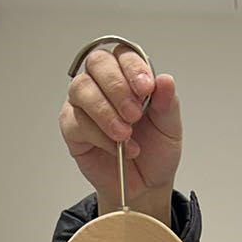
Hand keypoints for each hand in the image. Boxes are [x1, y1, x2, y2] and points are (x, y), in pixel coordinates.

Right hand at [59, 46, 182, 221]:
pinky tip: (116, 148)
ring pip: (81, 89)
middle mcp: (103, 84)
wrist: (145, 186)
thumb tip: (165, 80)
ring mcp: (84, 104)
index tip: (146, 89)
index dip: (133, 68)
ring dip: (105, 112)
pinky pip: (76, 121)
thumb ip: (167, 103)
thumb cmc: (155, 152)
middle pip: (98, 63)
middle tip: (135, 114)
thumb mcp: (170, 128)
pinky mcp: (72, 128)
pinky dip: (99, 135)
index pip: (124, 55)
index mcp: (129, 77)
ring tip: (125, 134)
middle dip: (117, 87)